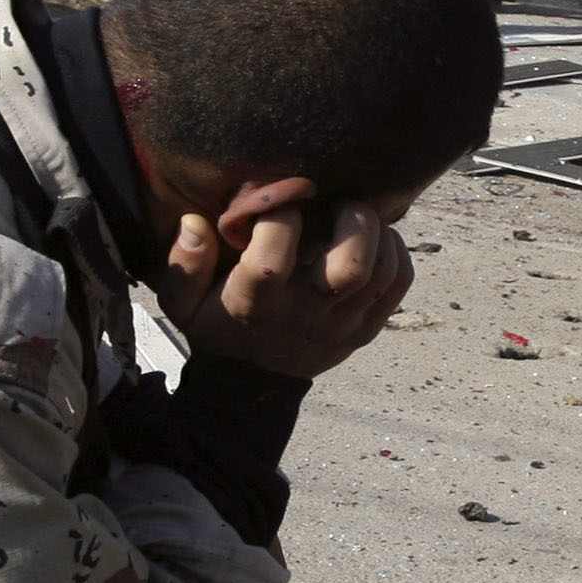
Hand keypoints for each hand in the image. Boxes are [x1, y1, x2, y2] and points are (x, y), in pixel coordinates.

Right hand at [157, 186, 413, 379]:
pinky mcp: (366, 329)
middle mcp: (304, 315)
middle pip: (351, 265)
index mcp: (256, 304)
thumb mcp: (182, 302)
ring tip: (353, 217)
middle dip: (352, 218)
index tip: (277, 201)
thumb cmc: (218, 325)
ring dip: (377, 231)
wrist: (254, 381)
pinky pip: (399, 281)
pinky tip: (372, 239)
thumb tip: (195, 222)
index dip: (277, 216)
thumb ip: (182, 263)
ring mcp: (341, 325)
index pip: (272, 257)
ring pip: (382, 269)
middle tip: (336, 203)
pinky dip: (395, 250)